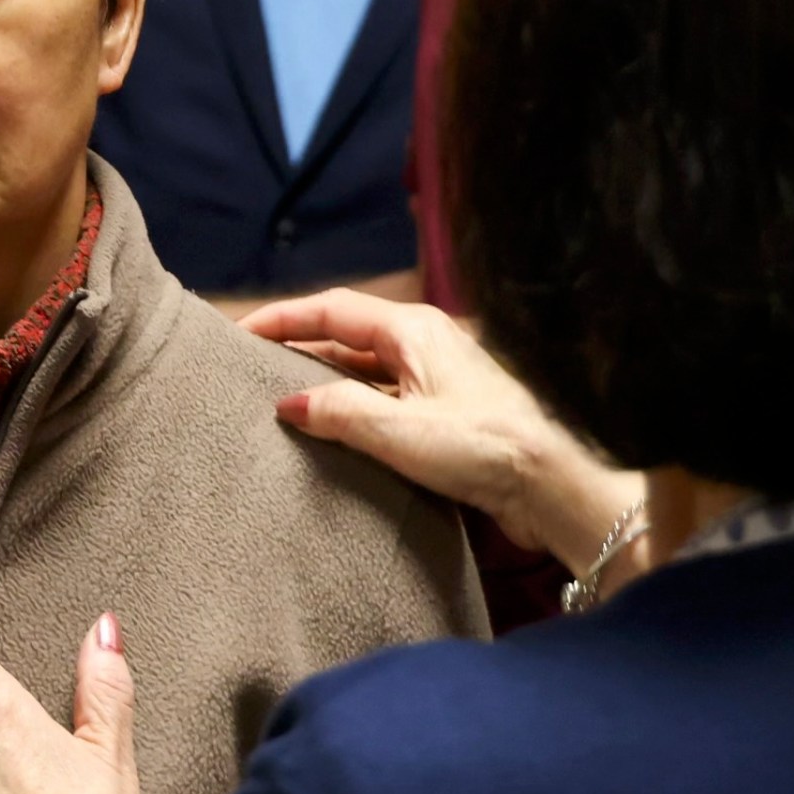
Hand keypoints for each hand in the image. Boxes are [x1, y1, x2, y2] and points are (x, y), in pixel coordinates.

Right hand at [246, 288, 642, 566]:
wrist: (555, 483)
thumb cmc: (484, 446)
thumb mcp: (398, 431)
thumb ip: (337, 412)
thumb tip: (288, 404)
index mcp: (413, 329)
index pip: (330, 309)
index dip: (281, 318)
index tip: (238, 332)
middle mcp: (425, 344)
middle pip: (346, 336)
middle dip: (297, 349)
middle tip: (250, 368)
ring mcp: (438, 379)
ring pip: (365, 370)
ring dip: (324, 384)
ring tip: (279, 404)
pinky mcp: (447, 414)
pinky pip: (385, 400)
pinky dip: (352, 410)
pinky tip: (332, 435)